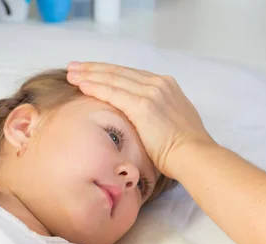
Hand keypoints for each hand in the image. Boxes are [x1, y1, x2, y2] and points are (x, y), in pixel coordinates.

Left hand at [66, 61, 215, 177]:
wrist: (194, 155)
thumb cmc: (183, 148)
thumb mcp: (171, 121)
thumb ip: (157, 113)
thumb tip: (144, 120)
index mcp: (166, 85)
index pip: (130, 74)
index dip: (108, 71)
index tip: (90, 70)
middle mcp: (159, 84)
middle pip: (119, 72)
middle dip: (94, 69)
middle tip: (74, 66)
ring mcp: (151, 92)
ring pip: (113, 79)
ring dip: (89, 75)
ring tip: (71, 73)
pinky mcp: (143, 106)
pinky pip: (113, 93)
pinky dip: (95, 87)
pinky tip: (81, 85)